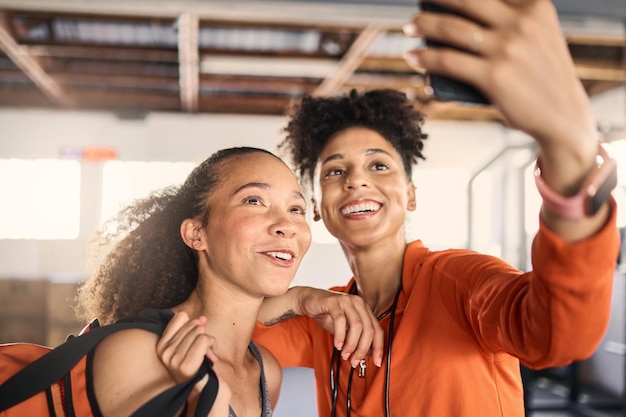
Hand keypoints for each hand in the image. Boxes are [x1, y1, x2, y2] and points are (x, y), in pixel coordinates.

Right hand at [156, 311, 230, 416]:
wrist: (199, 388)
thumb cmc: (195, 364)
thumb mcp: (190, 344)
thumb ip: (194, 329)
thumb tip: (202, 318)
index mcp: (162, 344)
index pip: (180, 317)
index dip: (193, 323)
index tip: (196, 335)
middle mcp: (165, 352)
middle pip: (193, 324)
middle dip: (203, 332)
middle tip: (205, 345)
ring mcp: (173, 359)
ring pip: (200, 331)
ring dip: (210, 339)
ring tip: (209, 350)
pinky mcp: (185, 365)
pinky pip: (204, 340)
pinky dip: (213, 344)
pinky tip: (212, 353)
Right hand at [297, 288, 384, 367]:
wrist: (309, 300)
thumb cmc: (329, 314)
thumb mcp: (346, 328)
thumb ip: (357, 338)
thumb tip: (368, 354)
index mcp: (365, 309)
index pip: (378, 330)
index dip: (378, 348)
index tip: (377, 362)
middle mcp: (358, 303)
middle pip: (369, 329)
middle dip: (363, 349)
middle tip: (354, 361)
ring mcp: (346, 301)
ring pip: (357, 326)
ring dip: (351, 344)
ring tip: (345, 354)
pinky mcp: (333, 301)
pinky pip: (340, 320)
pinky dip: (340, 335)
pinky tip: (337, 345)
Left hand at [404, 0, 595, 150]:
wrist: (564, 116)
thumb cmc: (543, 76)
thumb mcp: (539, 36)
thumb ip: (510, 21)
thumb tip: (456, 20)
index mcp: (535, 6)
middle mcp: (522, 22)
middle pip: (465, 0)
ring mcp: (507, 48)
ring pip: (451, 29)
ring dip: (423, 25)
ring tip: (409, 27)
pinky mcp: (494, 75)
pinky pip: (448, 61)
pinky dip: (426, 57)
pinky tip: (413, 56)